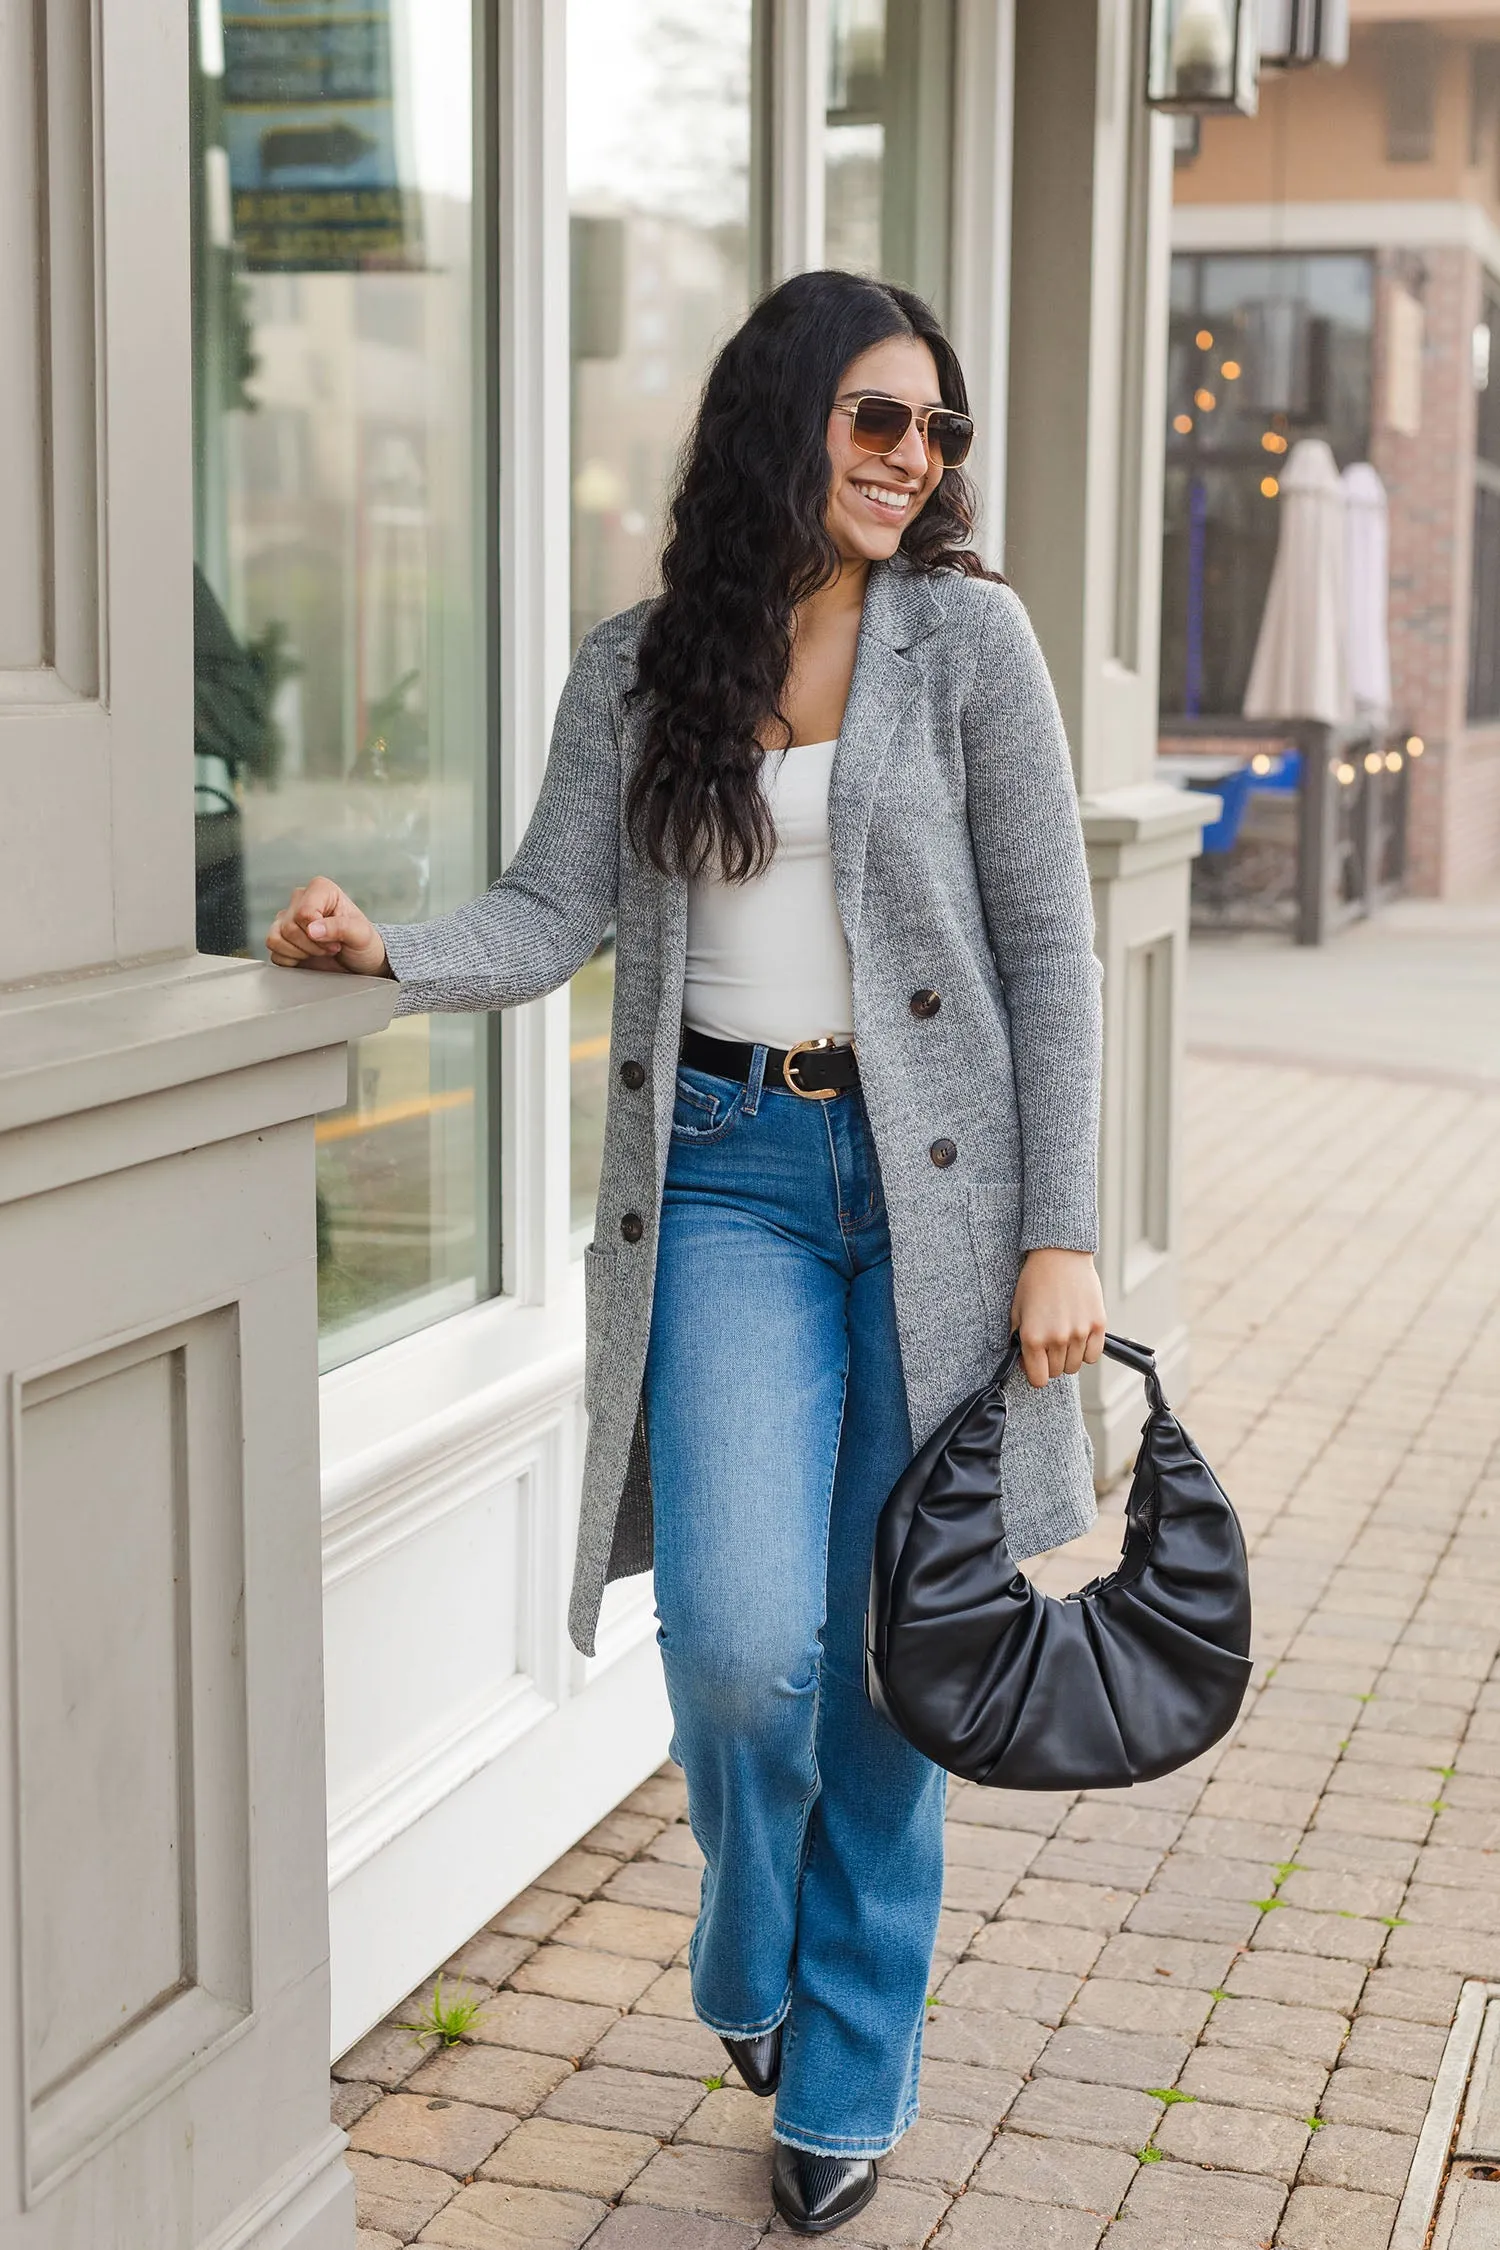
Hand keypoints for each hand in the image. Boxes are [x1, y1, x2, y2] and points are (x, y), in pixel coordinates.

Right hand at [265, 877, 389, 975]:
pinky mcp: (280, 936)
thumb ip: (340, 927)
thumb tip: (312, 929)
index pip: (304, 913)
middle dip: (312, 946)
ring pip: (276, 938)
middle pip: (289, 928)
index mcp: (320, 889)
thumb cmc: (363, 942)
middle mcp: (300, 899)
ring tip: (318, 951)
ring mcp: (287, 918)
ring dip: (299, 953)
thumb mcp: (361, 934)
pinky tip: (305, 957)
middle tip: (330, 948)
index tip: (336, 941)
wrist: (358, 961)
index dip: (319, 934)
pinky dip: (289, 960)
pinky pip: (273, 951)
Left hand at [1010, 1248, 1106, 1388]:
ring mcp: (1079, 1333)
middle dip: (1050, 1362)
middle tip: (1048, 1343)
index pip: (1038, 1379)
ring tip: (1063, 1336)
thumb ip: (1019, 1341)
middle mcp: (1057, 1338)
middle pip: (1057, 1372)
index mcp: (1033, 1337)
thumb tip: (1025, 1363)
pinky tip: (1078, 1335)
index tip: (1035, 1364)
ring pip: (1075, 1366)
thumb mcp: (1017, 1311)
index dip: (1035, 1373)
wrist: (1059, 1256)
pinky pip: (1093, 1355)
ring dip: (1068, 1357)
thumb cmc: (1035, 1281)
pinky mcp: (1098, 1325)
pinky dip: (1086, 1351)